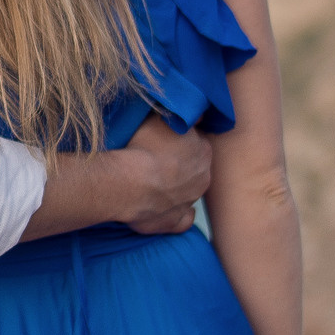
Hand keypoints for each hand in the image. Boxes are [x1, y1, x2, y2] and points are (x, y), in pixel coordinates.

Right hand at [116, 117, 211, 233]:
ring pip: (189, 191)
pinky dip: (178, 214)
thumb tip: (193, 113)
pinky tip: (166, 208)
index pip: (196, 141)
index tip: (163, 138)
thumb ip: (178, 115)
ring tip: (151, 181)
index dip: (179, 139)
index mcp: (203, 150)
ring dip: (176, 186)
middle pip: (195, 167)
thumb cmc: (143, 146)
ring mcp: (190, 201)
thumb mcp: (160, 117)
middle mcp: (204, 177)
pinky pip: (182, 220)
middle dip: (180, 163)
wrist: (130, 183)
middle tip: (156, 158)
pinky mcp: (175, 221)